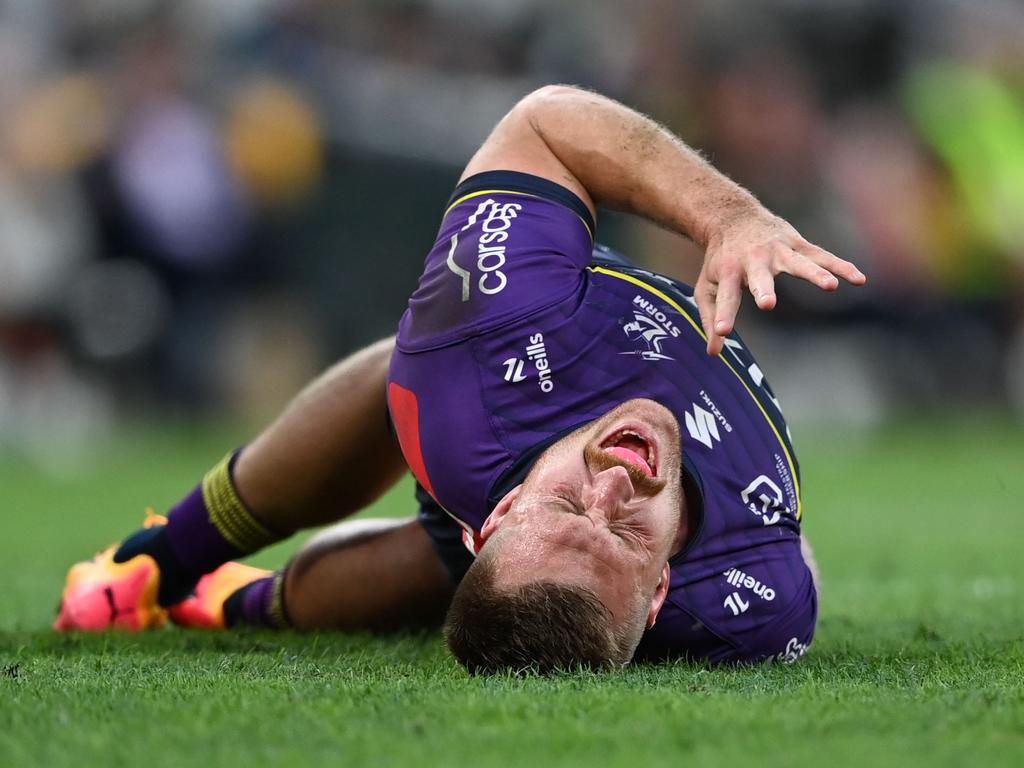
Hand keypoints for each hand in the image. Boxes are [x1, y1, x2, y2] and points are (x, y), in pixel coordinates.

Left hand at [694, 212, 865, 355]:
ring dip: (815, 273)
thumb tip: (713, 353)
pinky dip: (840, 266)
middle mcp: (753, 259)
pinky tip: (858, 279)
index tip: (722, 331)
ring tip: (831, 286)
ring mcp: (778, 250)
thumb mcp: (707, 286)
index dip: (724, 314)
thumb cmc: (720, 259)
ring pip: (799, 263)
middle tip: (767, 304)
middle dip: (763, 288)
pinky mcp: (797, 244)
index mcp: (728, 271)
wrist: (733, 217)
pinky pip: (822, 257)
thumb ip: (710, 317)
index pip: (726, 296)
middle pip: (760, 276)